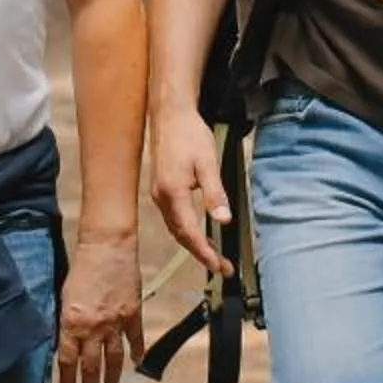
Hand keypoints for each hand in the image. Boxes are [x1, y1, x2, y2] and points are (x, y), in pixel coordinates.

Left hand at [56, 233, 145, 382]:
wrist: (106, 248)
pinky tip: (136, 363)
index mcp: (71, 323)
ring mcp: (115, 323)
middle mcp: (93, 328)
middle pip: (90, 366)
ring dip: (110, 377)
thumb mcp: (64, 296)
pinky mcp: (133, 314)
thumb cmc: (81, 269)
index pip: (67, 361)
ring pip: (113, 358)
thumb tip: (66, 343)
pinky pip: (135, 339)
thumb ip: (66, 322)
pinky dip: (136, 352)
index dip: (67, 381)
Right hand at [147, 106, 230, 274]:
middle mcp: (161, 198)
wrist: (170, 115)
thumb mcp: (208, 163)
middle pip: (181, 236)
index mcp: (173, 193)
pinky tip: (199, 232)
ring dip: (194, 245)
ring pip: (176, 229)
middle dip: (201, 254)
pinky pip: (173, 219)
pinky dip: (186, 231)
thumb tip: (224, 220)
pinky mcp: (160, 190)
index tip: (220, 266)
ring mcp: (158, 195)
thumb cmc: (190, 135)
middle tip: (222, 267)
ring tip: (215, 255)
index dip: (205, 253)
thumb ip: (215, 194)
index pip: (189, 233)